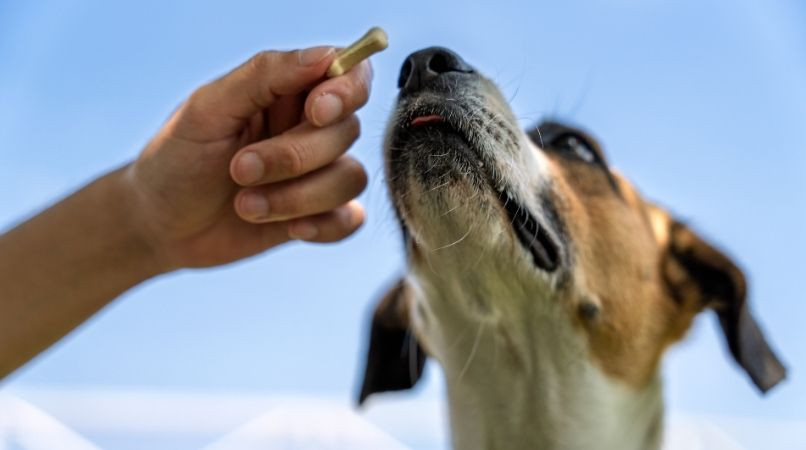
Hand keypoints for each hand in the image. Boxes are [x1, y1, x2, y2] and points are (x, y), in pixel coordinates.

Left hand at [123, 47, 370, 269]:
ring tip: (246, 207)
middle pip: (346, 131)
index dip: (346, 91)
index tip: (317, 112)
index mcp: (288, 92)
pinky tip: (290, 230)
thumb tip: (325, 55)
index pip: (348, 75)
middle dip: (294, 157)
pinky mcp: (319, 216)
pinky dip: (325, 226)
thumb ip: (264, 75)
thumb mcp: (207, 109)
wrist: (159, 227)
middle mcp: (310, 129)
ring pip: (350, 178)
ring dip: (299, 198)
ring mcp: (317, 174)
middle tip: (239, 169)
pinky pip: (351, 219)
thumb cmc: (176, 160)